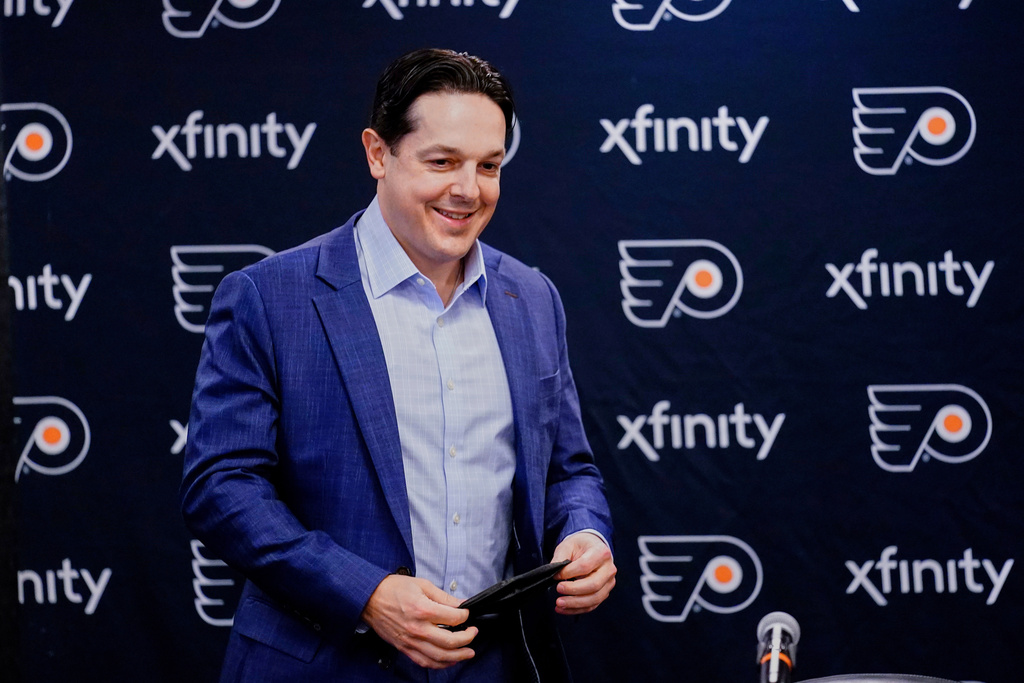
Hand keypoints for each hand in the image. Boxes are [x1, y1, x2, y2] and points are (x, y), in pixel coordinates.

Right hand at [361, 574, 477, 668]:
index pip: (453, 618)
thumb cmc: (393, 589)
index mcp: (422, 609)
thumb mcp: (422, 585)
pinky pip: (424, 661)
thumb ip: (443, 596)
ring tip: (468, 652)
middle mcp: (417, 628)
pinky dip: (439, 664)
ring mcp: (410, 641)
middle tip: (473, 633)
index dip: (465, 616)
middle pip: (450, 641)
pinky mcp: (404, 648)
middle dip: (467, 638)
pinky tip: (449, 660)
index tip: (467, 613)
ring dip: (458, 656)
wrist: (370, 598)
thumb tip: (460, 604)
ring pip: (439, 656)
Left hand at [551, 532, 616, 614]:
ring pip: (594, 599)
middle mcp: (609, 569)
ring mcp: (608, 583)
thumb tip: (553, 574)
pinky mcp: (604, 593)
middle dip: (573, 590)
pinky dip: (576, 609)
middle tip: (558, 589)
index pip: (585, 566)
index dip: (569, 573)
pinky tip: (564, 609)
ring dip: (575, 604)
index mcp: (601, 553)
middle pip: (593, 585)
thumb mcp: (568, 545)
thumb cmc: (580, 546)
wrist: (592, 547)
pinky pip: (592, 605)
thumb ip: (560, 559)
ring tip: (559, 603)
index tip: (556, 575)